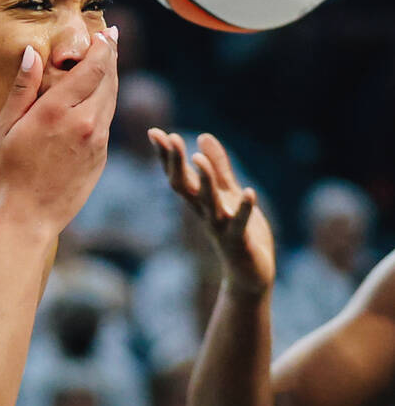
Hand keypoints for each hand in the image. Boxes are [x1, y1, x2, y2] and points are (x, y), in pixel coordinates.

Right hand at [0, 32, 117, 236]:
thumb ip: (22, 88)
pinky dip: (106, 103)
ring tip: (107, 63)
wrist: (28, 218)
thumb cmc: (8, 174)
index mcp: (57, 111)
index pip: (93, 67)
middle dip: (111, 56)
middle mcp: (84, 122)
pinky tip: (97, 99)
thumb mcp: (5, 128)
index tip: (106, 32)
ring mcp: (97, 141)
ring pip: (112, 99)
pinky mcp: (101, 157)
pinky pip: (107, 121)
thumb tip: (33, 53)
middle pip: (108, 79)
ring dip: (112, 78)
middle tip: (111, 39)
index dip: (103, 47)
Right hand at [149, 128, 274, 295]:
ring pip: (208, 202)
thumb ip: (218, 166)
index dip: (167, 155)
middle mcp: (204, 213)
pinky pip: (240, 223)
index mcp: (200, 201)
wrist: (250, 273)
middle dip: (177, 163)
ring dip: (204, 181)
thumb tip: (202, 136)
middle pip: (184, 186)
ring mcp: (220, 227)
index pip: (178, 175)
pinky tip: (250, 192)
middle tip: (170, 138)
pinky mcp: (239, 240)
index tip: (155, 132)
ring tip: (197, 158)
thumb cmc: (238, 232)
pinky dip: (245, 209)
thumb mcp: (228, 193)